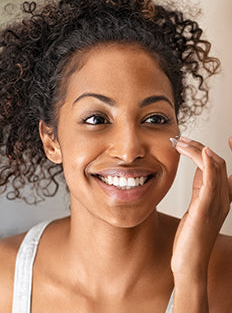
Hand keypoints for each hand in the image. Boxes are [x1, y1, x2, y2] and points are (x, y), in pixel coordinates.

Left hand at [171, 137, 231, 282]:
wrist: (189, 264)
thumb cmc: (189, 239)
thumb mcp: (196, 208)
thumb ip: (200, 189)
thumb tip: (199, 170)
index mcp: (220, 198)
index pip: (223, 167)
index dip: (216, 151)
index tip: (205, 139)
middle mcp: (222, 199)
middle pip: (218, 162)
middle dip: (200, 146)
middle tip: (180, 139)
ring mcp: (217, 203)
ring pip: (216, 166)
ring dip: (198, 149)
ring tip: (180, 142)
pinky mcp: (206, 208)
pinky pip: (211, 180)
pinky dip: (205, 163)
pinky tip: (198, 152)